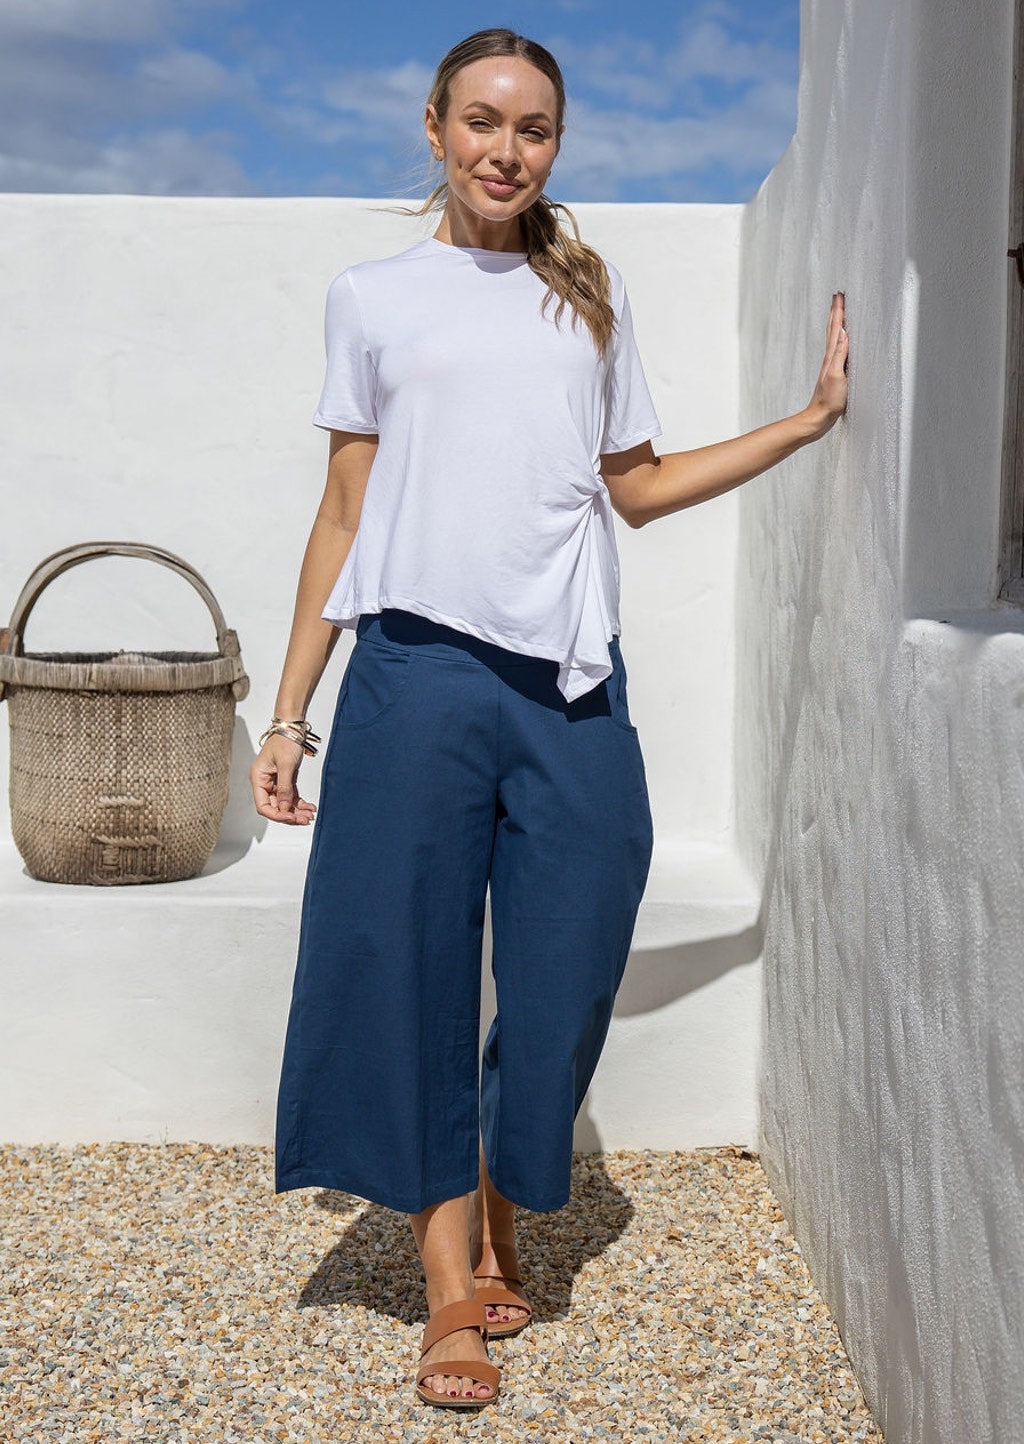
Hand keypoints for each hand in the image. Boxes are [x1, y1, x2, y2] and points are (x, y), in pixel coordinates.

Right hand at [250, 734, 317, 825]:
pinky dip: (300, 803)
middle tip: (305, 820)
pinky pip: (291, 796)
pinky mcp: (285, 779)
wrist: (293, 727)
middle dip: (290, 815)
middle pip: (275, 807)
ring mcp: (275, 782)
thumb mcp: (286, 765)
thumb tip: (284, 808)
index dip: (276, 814)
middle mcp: (265, 782)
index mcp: (258, 778)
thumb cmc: (285, 740)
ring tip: (310, 815)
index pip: (263, 805)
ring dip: (297, 811)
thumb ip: (285, 788)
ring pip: (284, 803)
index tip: (291, 817)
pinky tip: (310, 807)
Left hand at [802, 291, 848, 438]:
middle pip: (833, 330)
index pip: (836, 329)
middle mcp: (830, 358)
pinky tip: (843, 340)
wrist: (819, 418)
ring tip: (841, 311)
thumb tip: (844, 333)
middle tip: (839, 296)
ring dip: (838, 323)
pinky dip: (841, 340)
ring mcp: (832, 365)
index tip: (840, 295)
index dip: (839, 312)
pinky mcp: (836, 373)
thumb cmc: (829, 400)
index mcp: (831, 357)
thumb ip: (840, 354)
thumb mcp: (836, 376)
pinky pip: (839, 350)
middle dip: (837, 312)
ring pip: (835, 338)